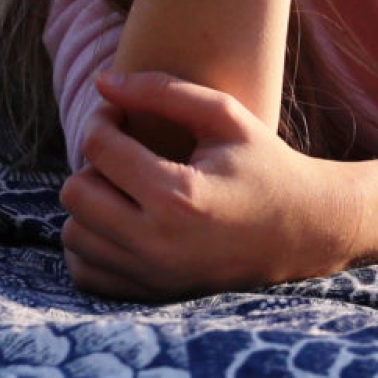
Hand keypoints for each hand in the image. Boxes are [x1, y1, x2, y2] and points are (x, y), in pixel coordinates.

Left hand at [58, 70, 366, 299]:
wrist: (304, 232)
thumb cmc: (265, 165)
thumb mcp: (226, 116)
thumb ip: (163, 91)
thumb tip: (100, 83)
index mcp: (178, 195)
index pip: (100, 148)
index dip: (103, 119)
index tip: (122, 114)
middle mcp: (157, 242)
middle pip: (77, 191)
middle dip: (95, 163)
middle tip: (126, 152)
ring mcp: (151, 276)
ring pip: (73, 232)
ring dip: (92, 203)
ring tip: (128, 187)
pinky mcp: (148, 294)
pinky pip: (83, 269)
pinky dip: (93, 243)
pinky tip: (124, 221)